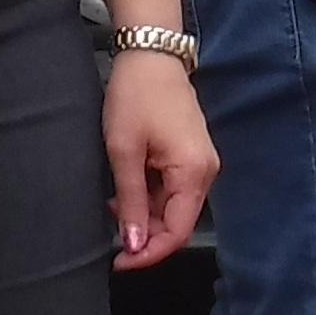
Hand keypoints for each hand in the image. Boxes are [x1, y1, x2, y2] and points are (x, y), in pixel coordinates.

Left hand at [103, 46, 216, 268]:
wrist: (150, 54)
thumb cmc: (137, 95)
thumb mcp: (124, 151)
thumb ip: (130, 201)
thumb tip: (134, 243)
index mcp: (193, 172)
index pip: (178, 231)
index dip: (149, 253)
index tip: (121, 260)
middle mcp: (205, 171)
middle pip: (177, 222)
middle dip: (144, 232)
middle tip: (110, 230)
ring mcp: (200, 162)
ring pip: (173, 206)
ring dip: (143, 212)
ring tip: (113, 200)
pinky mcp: (190, 154)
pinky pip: (172, 188)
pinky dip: (148, 194)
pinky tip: (126, 185)